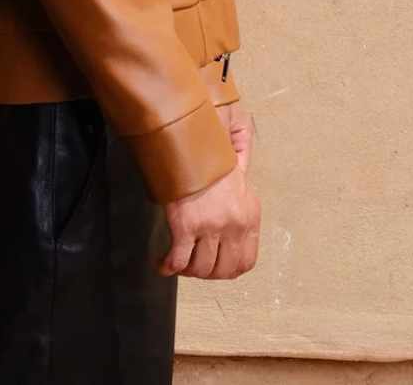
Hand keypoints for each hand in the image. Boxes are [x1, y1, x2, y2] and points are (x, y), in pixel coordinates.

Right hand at [156, 105, 259, 279]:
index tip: (216, 266)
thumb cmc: (211, 148)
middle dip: (206, 274)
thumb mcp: (239, 162)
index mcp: (249, 214)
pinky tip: (162, 263)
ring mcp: (211, 227)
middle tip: (194, 267)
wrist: (190, 138)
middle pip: (222, 270)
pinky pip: (178, 260)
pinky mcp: (187, 226)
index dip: (228, 269)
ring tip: (178, 264)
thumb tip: (241, 179)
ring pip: (200, 269)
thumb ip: (243, 180)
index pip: (246, 260)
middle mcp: (233, 225)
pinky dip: (168, 266)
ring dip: (187, 271)